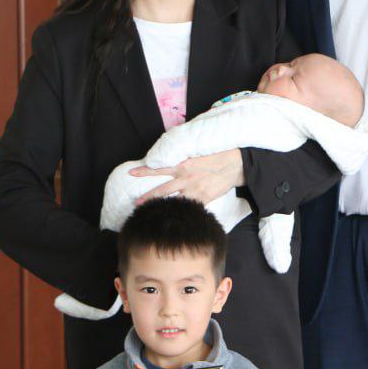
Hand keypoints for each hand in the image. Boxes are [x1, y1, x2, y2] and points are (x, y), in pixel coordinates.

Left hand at [131, 149, 245, 206]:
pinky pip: (189, 207)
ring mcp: (194, 190)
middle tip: (135, 203)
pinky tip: (175, 216)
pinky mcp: (203, 198)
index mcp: (183, 164)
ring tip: (149, 213)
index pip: (159, 168)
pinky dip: (182, 211)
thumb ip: (183, 156)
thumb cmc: (217, 155)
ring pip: (173, 200)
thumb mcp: (197, 151)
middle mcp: (186, 178)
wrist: (235, 165)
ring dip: (160, 206)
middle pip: (162, 190)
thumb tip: (170, 156)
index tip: (132, 172)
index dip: (145, 171)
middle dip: (147, 197)